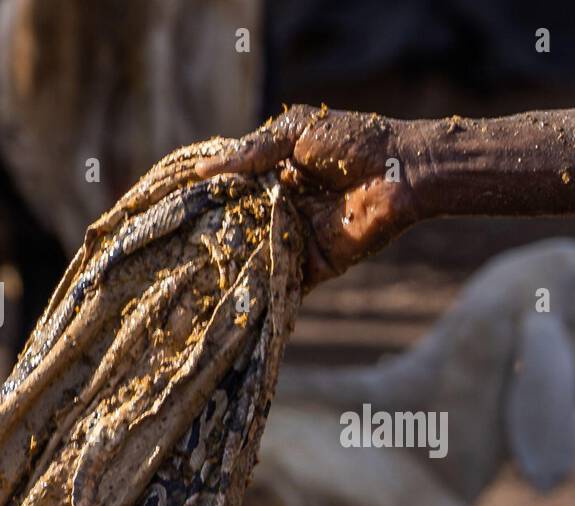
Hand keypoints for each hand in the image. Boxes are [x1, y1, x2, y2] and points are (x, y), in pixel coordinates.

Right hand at [196, 106, 422, 288]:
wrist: (400, 171)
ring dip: (234, 271)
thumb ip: (251, 151)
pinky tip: (234, 303)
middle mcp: (283, 210)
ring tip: (195, 287)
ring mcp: (299, 239)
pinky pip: (288, 282)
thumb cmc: (354, 141)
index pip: (234, 193)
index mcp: (276, 177)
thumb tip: (200, 169)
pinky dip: (267, 292)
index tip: (173, 215)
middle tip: (177, 258)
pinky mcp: (317, 264)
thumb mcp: (296, 132)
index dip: (208, 203)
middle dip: (215, 243)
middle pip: (242, 230)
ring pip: (260, 258)